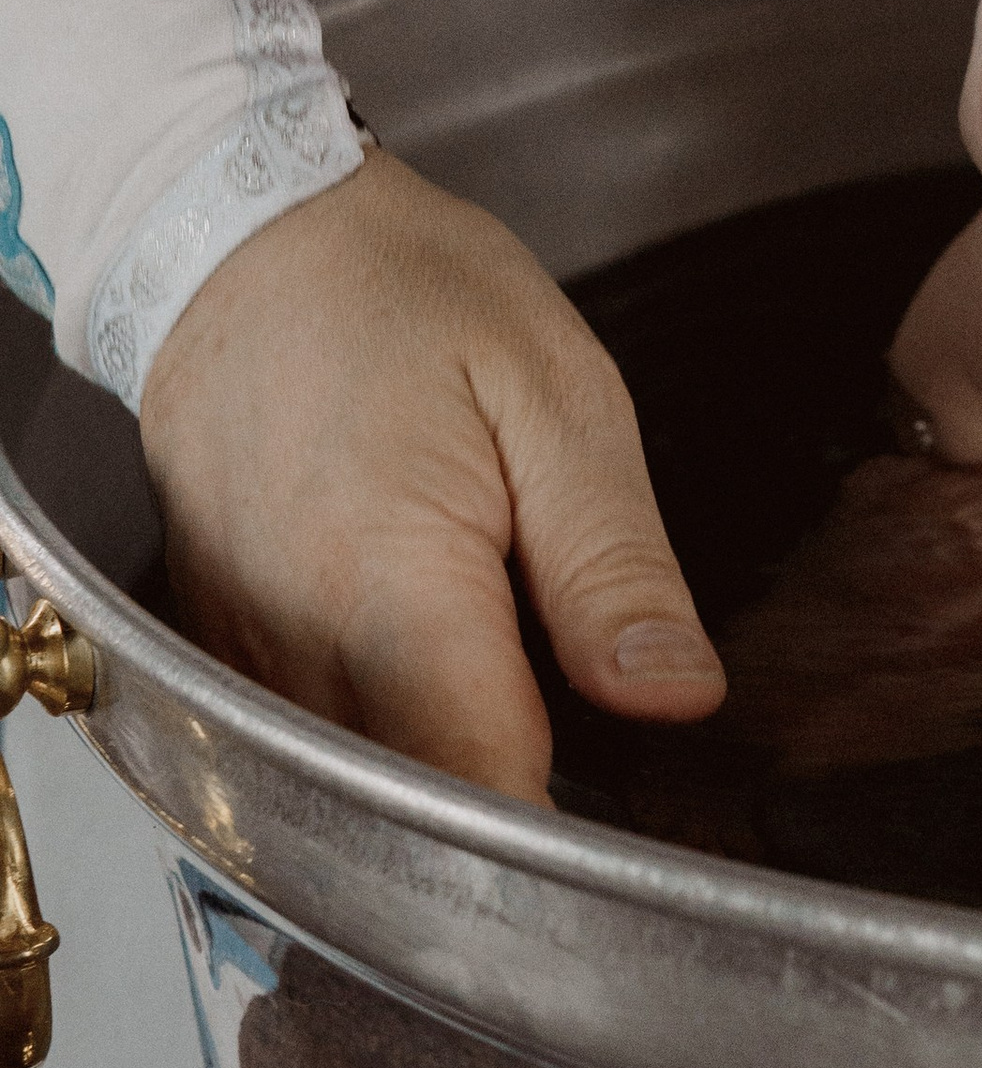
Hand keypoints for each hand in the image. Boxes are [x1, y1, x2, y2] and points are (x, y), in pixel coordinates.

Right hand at [138, 152, 722, 801]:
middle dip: (509, 810)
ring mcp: (240, 649)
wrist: (240, 231)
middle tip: (596, 756)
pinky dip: (373, 725)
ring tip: (513, 693)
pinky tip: (429, 665)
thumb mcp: (557, 400)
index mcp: (395, 588)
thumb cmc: (400, 293)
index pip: (485, 790)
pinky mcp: (217, 641)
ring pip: (356, 780)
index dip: (566, 835)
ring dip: (438, 767)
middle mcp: (295, 643)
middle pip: (416, 808)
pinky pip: (303, 732)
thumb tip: (677, 696)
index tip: (634, 833)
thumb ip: (614, 566)